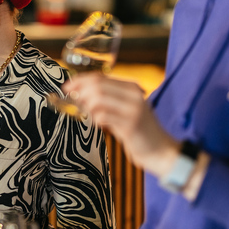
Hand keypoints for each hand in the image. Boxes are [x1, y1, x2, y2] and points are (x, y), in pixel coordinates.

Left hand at [62, 73, 178, 177]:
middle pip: (97, 85)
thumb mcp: (125, 109)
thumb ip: (108, 100)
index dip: (80, 80)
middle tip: (71, 101)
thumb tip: (79, 94)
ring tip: (88, 115)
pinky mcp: (130, 125)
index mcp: (131, 87)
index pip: (100, 77)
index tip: (67, 87)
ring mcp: (133, 109)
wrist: (161, 151)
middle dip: (79, 92)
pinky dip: (94, 119)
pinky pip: (103, 116)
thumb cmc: (138, 131)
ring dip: (86, 107)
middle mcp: (133, 94)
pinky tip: (97, 125)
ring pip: (98, 98)